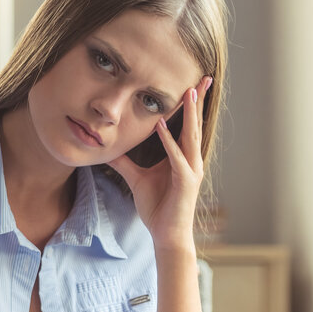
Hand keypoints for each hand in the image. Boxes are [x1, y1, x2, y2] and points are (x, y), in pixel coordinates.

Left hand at [107, 76, 211, 250]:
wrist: (166, 234)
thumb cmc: (157, 207)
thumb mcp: (136, 179)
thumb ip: (124, 162)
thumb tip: (108, 150)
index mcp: (182, 157)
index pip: (187, 125)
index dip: (191, 105)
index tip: (194, 83)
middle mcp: (191, 160)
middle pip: (195, 124)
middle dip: (199, 101)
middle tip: (204, 77)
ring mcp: (191, 170)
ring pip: (191, 136)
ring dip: (189, 114)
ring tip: (188, 92)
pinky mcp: (186, 182)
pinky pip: (176, 158)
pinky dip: (169, 141)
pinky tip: (162, 126)